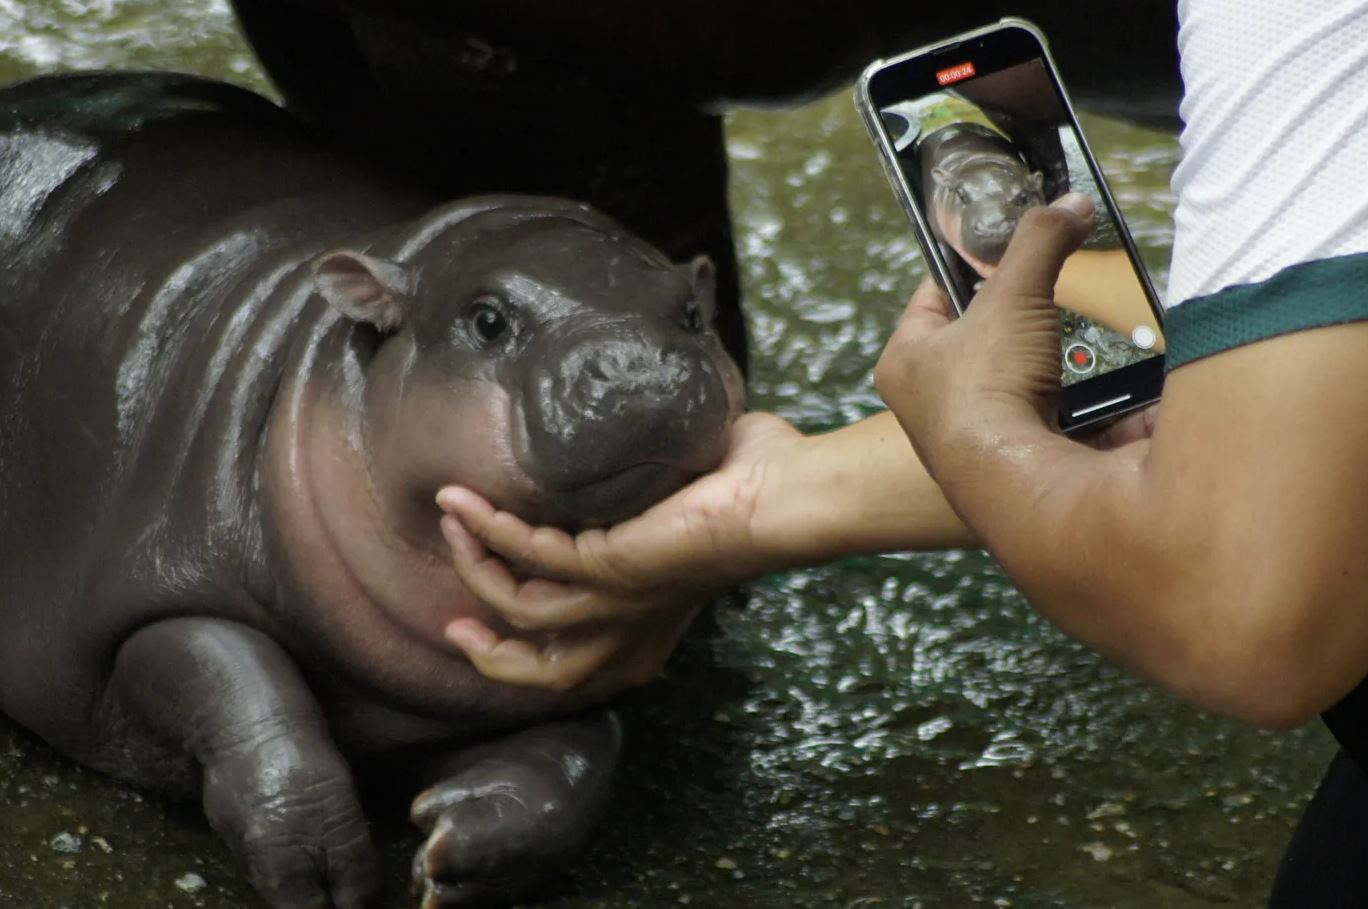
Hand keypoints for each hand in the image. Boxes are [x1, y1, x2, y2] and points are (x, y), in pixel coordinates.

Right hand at [435, 412, 803, 689]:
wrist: (786, 495)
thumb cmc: (757, 487)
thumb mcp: (690, 500)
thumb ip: (652, 487)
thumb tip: (631, 436)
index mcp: (654, 617)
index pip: (582, 663)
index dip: (528, 658)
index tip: (487, 628)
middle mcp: (633, 622)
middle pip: (545, 673)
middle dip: (491, 653)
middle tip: (453, 624)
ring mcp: (619, 600)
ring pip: (521, 611)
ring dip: (476, 567)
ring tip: (451, 522)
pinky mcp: (610, 566)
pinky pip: (528, 555)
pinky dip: (489, 527)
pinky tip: (464, 501)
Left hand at [874, 195, 1095, 481]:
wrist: (1012, 482)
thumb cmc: (983, 391)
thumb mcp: (1012, 296)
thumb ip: (1039, 242)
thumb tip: (1068, 205)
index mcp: (904, 359)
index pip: (936, 293)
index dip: (972, 265)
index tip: (1007, 246)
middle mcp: (930, 402)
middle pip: (986, 336)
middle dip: (1027, 315)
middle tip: (1058, 292)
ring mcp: (975, 435)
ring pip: (1026, 375)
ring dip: (1059, 355)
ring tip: (1087, 331)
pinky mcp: (1019, 459)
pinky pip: (1058, 412)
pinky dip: (1083, 395)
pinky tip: (1106, 377)